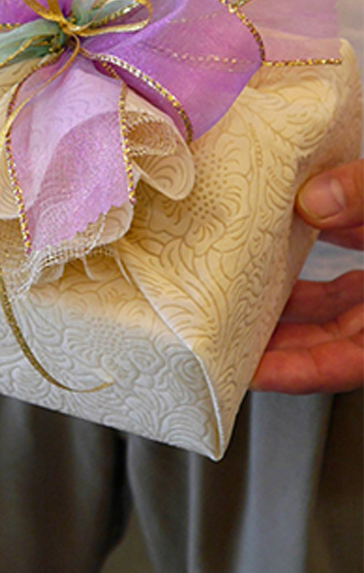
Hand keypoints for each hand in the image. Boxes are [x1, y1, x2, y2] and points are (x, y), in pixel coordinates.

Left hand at [252, 160, 363, 393]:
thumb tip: (314, 200)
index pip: (348, 363)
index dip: (297, 372)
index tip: (248, 370)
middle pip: (333, 345)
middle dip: (279, 341)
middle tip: (221, 332)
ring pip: (340, 313)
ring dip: (292, 305)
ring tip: (237, 293)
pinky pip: (354, 280)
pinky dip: (323, 265)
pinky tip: (289, 250)